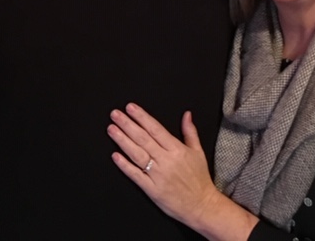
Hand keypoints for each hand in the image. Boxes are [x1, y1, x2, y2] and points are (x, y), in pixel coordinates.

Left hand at [107, 104, 221, 229]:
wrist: (202, 206)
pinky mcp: (152, 190)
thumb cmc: (199, 179)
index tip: (130, 108)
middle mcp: (166, 160)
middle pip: (143, 139)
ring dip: (122, 141)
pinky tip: (115, 156)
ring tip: (112, 129)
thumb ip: (190, 132)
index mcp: (177, 149)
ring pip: (137, 154)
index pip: (155, 129)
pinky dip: (125, 166)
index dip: (141, 117)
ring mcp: (158, 175)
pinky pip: (136, 175)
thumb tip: (186, 114)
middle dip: (127, 124)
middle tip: (115, 114)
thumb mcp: (198, 152)